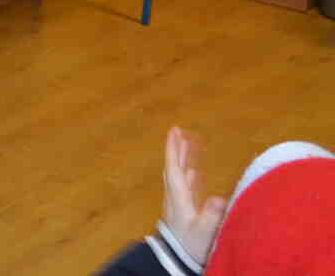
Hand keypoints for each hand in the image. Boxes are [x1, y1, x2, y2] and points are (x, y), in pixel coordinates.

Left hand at [162, 126, 227, 264]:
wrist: (179, 262)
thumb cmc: (192, 248)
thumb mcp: (205, 232)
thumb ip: (212, 215)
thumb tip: (219, 197)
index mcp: (179, 198)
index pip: (174, 168)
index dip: (174, 149)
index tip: (174, 131)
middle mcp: (175, 198)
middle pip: (174, 168)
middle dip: (177, 150)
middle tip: (180, 132)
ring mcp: (178, 204)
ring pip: (178, 176)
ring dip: (182, 159)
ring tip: (187, 146)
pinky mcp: (183, 212)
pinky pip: (184, 186)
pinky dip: (188, 175)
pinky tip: (193, 173)